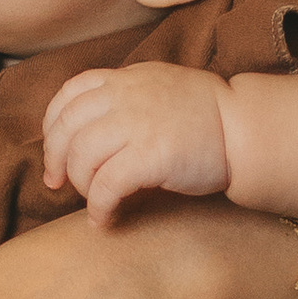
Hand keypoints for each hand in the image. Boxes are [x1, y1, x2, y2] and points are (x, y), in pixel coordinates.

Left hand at [41, 62, 233, 220]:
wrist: (245, 128)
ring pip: (81, 157)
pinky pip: (106, 185)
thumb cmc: (206, 115)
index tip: (55, 152)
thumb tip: (90, 128)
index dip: (52, 126)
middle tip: (58, 183)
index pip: (70, 94)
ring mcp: (136, 124)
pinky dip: (98, 207)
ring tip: (94, 201)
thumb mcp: (158, 86)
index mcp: (126, 79)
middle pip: (67, 128)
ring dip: (81, 186)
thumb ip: (125, 97)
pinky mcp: (150, 155)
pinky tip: (105, 219)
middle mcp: (125, 96)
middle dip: (56, 159)